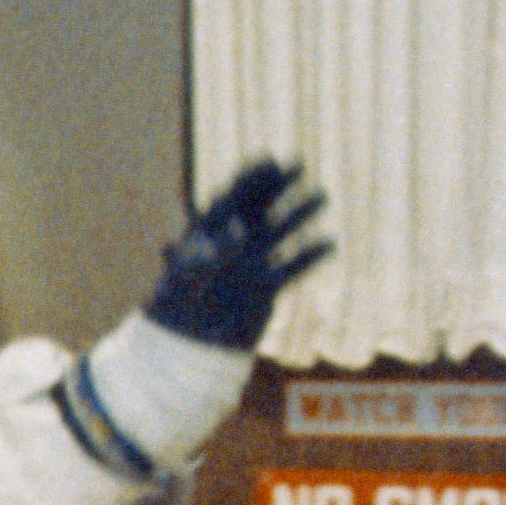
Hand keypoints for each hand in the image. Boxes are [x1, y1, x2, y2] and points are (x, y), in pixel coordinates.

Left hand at [143, 159, 331, 350]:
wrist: (183, 346)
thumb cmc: (175, 309)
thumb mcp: (189, 277)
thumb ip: (212, 252)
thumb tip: (238, 227)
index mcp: (204, 237)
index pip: (229, 200)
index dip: (248, 179)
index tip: (269, 158)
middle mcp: (228, 246)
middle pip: (257, 209)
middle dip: (277, 186)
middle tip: (299, 163)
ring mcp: (248, 266)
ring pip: (278, 233)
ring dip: (299, 215)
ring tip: (323, 196)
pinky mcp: (263, 289)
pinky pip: (291, 269)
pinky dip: (309, 257)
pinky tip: (330, 244)